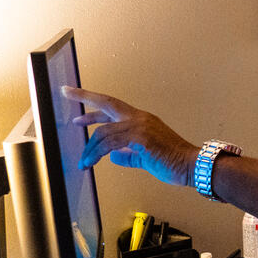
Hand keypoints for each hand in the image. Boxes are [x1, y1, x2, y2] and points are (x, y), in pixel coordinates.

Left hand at [62, 86, 196, 186]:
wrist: (191, 165)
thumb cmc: (173, 162)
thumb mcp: (145, 157)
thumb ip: (128, 154)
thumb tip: (114, 156)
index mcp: (141, 120)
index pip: (113, 107)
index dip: (94, 104)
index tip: (77, 99)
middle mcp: (140, 118)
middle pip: (107, 103)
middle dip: (84, 97)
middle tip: (66, 92)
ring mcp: (140, 126)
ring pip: (104, 131)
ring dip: (89, 148)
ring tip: (83, 162)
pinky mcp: (141, 137)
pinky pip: (110, 143)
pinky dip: (97, 153)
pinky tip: (93, 161)